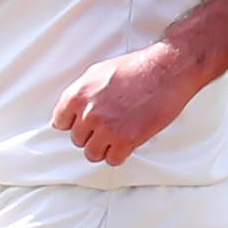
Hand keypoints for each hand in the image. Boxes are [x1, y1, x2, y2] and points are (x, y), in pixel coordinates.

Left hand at [52, 42, 211, 166]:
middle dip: (92, 135)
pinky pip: (113, 160)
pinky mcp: (126, 140)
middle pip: (78, 139)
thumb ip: (80, 94)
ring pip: (92, 153)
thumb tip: (67, 113)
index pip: (60, 122)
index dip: (75, 124)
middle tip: (108, 126)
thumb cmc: (138, 67)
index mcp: (79, 94)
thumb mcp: (99, 72)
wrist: (167, 70)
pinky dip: (120, 154)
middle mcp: (89, 112)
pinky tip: (128, 143)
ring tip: (117, 136)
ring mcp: (107, 128)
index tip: (85, 124)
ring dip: (104, 148)